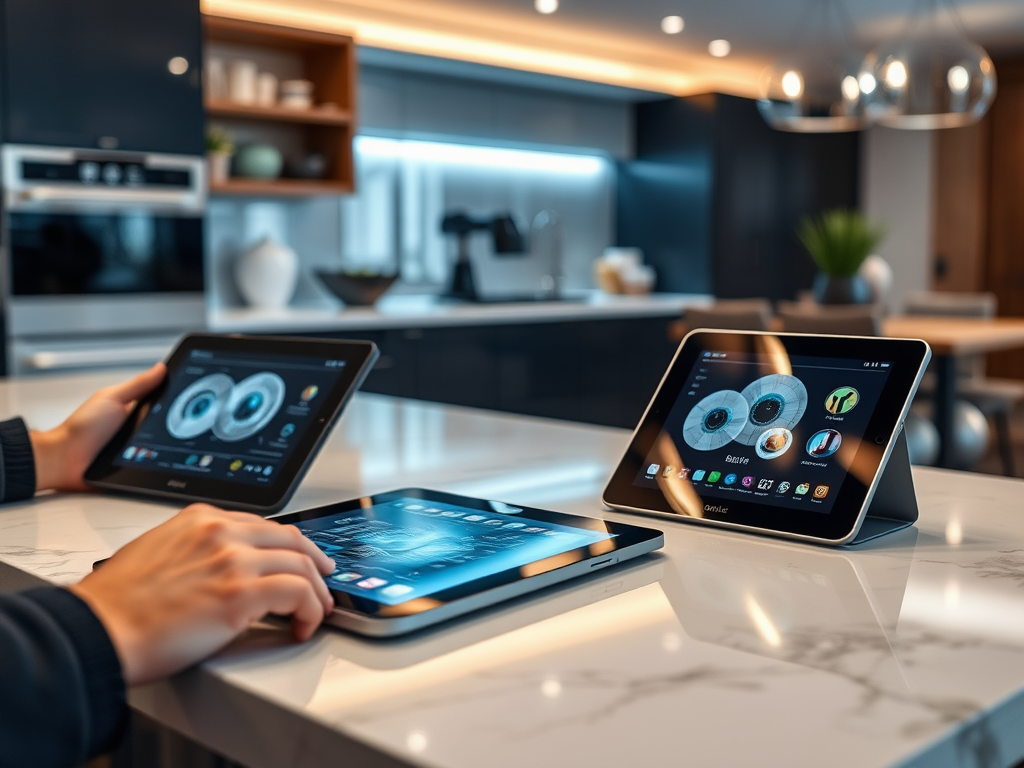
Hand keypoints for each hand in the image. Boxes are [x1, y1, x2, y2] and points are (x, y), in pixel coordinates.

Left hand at [31, 363, 165, 492]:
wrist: (65, 460)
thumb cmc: (82, 428)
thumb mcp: (112, 398)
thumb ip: (138, 384)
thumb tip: (161, 368)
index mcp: (134, 410)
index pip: (163, 403)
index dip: (176, 399)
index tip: (188, 395)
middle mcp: (137, 429)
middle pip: (168, 425)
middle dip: (175, 425)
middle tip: (178, 422)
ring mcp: (138, 449)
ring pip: (165, 446)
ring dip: (168, 446)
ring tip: (168, 442)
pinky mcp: (136, 468)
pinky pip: (155, 465)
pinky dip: (159, 462)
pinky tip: (161, 458)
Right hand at [70, 504, 335, 685]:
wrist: (97, 630)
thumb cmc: (117, 605)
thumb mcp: (157, 552)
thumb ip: (194, 549)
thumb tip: (223, 568)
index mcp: (200, 518)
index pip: (264, 524)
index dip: (290, 545)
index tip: (300, 558)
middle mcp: (220, 531)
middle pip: (291, 539)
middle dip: (314, 561)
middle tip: (324, 580)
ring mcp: (233, 559)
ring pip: (302, 565)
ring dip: (316, 591)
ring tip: (317, 611)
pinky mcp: (241, 593)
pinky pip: (299, 593)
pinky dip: (311, 610)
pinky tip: (304, 625)